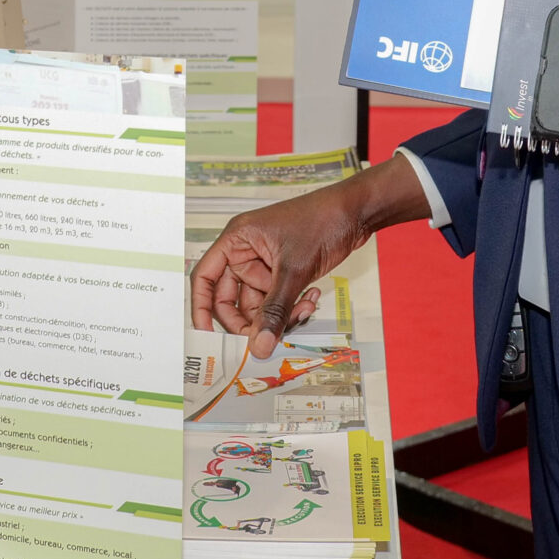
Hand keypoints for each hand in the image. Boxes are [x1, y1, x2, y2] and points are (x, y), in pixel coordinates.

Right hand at [191, 158, 429, 356]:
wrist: (357, 212)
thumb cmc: (321, 222)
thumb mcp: (294, 270)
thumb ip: (274, 311)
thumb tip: (259, 346)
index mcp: (237, 240)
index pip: (205, 277)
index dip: (201, 307)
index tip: (206, 335)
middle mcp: (246, 251)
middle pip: (231, 298)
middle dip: (249, 320)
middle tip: (265, 338)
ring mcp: (266, 263)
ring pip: (258, 303)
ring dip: (278, 314)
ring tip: (304, 310)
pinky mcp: (284, 271)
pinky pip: (277, 300)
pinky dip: (291, 307)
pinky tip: (312, 299)